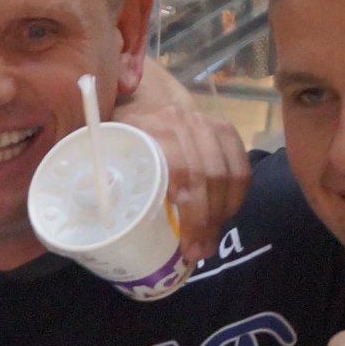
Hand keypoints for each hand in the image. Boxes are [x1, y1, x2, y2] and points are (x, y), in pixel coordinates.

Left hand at [111, 104, 248, 263]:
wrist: (143, 93)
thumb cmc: (118, 128)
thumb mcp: (103, 146)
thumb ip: (104, 172)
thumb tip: (109, 221)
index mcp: (149, 127)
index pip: (181, 170)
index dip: (191, 213)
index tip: (186, 245)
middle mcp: (182, 122)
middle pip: (207, 177)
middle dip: (206, 222)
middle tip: (198, 252)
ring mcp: (206, 123)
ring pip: (228, 173)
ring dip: (222, 214)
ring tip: (209, 241)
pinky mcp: (224, 128)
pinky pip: (241, 166)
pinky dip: (236, 196)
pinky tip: (225, 217)